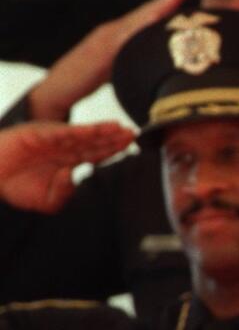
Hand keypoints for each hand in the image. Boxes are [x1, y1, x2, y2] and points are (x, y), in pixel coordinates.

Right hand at [0, 122, 135, 212]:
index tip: (130, 146)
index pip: (95, 154)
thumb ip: (63, 193)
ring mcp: (52, 139)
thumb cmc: (14, 185)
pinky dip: (79, 130)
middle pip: (94, 142)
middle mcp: (63, 147)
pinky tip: (96, 129)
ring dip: (102, 131)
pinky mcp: (38, 134)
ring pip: (82, 134)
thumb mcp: (45, 200)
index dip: (113, 149)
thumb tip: (72, 176)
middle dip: (114, 138)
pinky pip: (62, 132)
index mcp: (66, 160)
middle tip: (134, 133)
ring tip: (121, 129)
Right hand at [28, 0, 188, 121]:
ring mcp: (104, 39)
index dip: (165, 6)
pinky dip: (137, 31)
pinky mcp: (98, 52)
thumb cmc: (87, 79)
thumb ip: (135, 62)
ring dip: (155, 10)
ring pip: (134, 23)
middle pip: (143, 14)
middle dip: (164, 1)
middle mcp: (112, 32)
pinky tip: (152, 22)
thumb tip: (158, 69)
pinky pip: (121, 40)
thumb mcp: (117, 69)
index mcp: (119, 36)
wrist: (56, 89)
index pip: (146, 18)